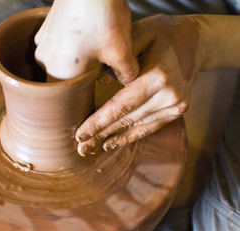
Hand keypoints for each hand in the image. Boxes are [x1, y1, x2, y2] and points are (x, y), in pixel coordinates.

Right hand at [35, 0, 138, 83]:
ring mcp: (42, 43)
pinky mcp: (44, 28)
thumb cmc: (101, 15)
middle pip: (70, 75)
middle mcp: (45, 61)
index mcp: (60, 73)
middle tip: (103, 49)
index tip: (105, 69)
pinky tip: (86, 28)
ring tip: (96, 36)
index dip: (95, 81)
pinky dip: (72, 41)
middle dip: (89, 67)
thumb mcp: (121, 50)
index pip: (77, 91)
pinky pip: (59, 44)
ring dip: (80, 54)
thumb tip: (128, 79)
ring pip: (65, 59)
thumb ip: (126, 73)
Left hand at [76, 14, 206, 155]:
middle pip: (127, 120)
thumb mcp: (140, 34)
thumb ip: (120, 59)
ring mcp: (175, 105)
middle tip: (80, 148)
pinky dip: (130, 136)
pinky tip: (113, 143)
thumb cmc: (163, 34)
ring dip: (113, 138)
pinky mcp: (177, 110)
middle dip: (101, 135)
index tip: (80, 134)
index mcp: (156, 77)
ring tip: (91, 148)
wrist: (197, 41)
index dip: (99, 122)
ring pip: (137, 127)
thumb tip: (100, 82)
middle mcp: (168, 95)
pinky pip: (150, 127)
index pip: (120, 106)